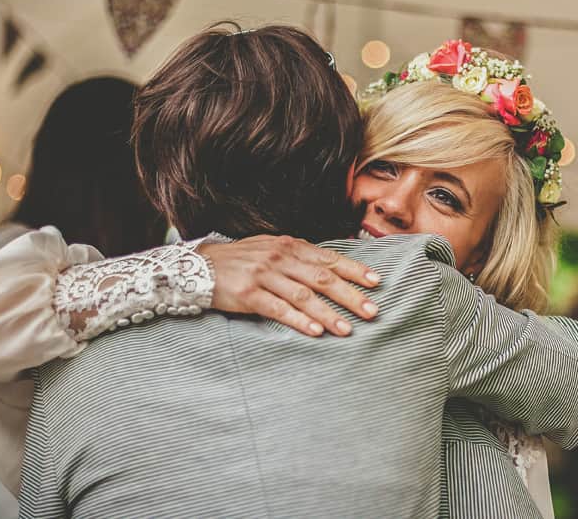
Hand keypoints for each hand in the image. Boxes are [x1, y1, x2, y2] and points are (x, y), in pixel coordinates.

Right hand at [197, 235, 380, 336]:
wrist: (201, 266)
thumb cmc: (242, 260)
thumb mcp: (272, 249)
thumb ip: (299, 256)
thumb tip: (331, 266)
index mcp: (290, 246)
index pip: (329, 259)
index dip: (354, 270)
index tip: (376, 282)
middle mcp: (280, 258)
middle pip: (322, 278)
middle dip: (350, 296)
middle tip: (372, 311)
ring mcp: (264, 275)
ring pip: (303, 296)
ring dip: (328, 314)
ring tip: (348, 329)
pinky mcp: (248, 294)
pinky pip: (278, 309)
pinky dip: (298, 320)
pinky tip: (315, 332)